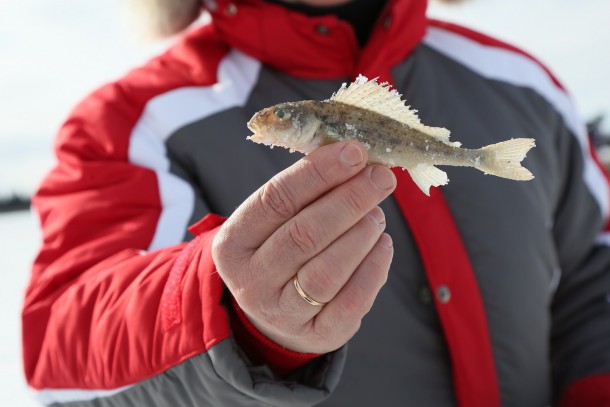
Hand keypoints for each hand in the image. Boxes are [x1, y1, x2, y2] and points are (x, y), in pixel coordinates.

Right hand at [212, 141, 395, 353]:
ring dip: (360, 235)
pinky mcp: (316, 334)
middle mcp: (251, 281)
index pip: (274, 200)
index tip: (355, 152)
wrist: (274, 312)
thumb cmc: (279, 250)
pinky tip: (382, 244)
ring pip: (326, 271)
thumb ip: (304, 191)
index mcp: (233, 243)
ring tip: (378, 213)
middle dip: (349, 200)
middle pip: (303, 235)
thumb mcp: (274, 222)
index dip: (318, 173)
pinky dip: (373, 269)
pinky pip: (351, 303)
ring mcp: (281, 313)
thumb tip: (354, 156)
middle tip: (381, 177)